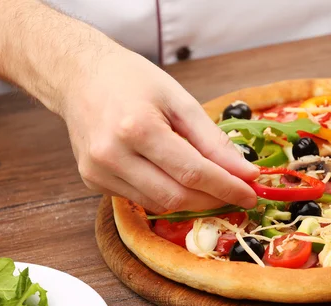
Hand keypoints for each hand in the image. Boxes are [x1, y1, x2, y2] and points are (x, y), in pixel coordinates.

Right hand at [61, 47, 258, 213]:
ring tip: (210, 185)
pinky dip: (164, 194)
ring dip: (191, 200)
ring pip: (158, 204)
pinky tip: (171, 176)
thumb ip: (213, 140)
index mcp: (136, 128)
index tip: (251, 193)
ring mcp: (98, 172)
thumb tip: (244, 172)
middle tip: (236, 193)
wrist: (79, 75)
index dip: (226, 187)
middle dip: (212, 200)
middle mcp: (112, 155)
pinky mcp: (92, 181)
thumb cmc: (132, 80)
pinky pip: (140, 199)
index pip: (192, 172)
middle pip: (176, 197)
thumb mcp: (179, 100)